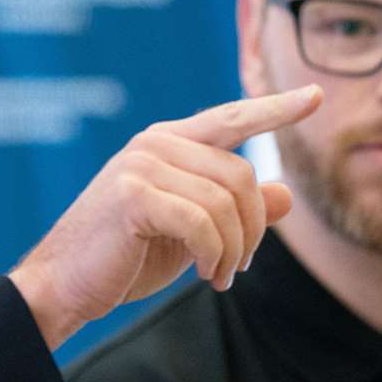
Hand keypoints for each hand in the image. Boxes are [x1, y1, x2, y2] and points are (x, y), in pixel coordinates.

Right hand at [8, 84, 321, 348]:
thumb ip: (235, 209)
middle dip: (252, 230)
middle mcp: (154, 143)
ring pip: (224, 203)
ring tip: (219, 277)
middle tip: (238, 270)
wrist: (65, 284)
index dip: (275, 110)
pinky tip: (203, 273)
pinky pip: (202, 223)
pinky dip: (213, 255)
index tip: (316, 97)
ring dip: (233, 251)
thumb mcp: (191, 231)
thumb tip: (285, 194)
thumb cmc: (125, 256)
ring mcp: (141, 164)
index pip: (232, 118)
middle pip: (240, 174)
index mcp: (168, 142)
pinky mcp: (132, 194)